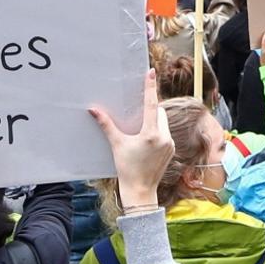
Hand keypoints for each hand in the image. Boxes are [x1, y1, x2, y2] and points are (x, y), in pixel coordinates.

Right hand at [91, 70, 172, 209]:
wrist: (140, 191)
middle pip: (159, 112)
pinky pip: (166, 133)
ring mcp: (169, 144)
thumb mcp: (116, 145)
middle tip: (138, 112)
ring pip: (163, 122)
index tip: (151, 72)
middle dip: (151, 109)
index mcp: (151, 134)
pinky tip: (146, 139)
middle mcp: (164, 137)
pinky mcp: (171, 150)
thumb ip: (106, 125)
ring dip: (154, 120)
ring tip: (140, 128)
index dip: (150, 87)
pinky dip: (158, 130)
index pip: (151, 104)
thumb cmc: (127, 169)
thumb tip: (93, 110)